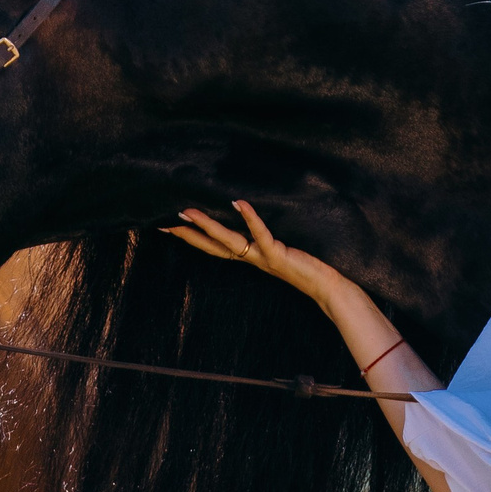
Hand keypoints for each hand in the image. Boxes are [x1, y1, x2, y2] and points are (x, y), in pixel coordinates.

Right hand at [164, 201, 353, 308]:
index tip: (168, 225)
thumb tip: (251, 221)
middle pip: (212, 245)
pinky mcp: (278, 254)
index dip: (190, 237)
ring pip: (228, 241)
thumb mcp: (279, 252)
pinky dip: (251, 219)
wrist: (327, 288)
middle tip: (163, 221)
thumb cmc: (306, 268)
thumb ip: (264, 240)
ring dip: (207, 226)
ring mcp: (262, 257)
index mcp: (249, 257)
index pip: (213, 247)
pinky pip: (261, 235)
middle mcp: (251, 259)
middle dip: (187, 234)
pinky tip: (239, 203)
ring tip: (188, 211)